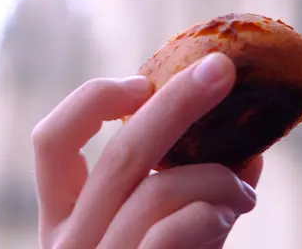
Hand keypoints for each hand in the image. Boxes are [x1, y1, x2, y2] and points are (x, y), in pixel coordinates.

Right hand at [33, 53, 262, 247]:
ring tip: (246, 190)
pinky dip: (211, 209)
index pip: (52, 143)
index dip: (92, 100)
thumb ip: (192, 194)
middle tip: (223, 69)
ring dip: (216, 175)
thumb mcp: (169, 240)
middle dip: (178, 101)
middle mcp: (71, 245)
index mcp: (66, 223)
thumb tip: (249, 143)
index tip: (140, 82)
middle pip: (119, 153)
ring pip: (156, 191)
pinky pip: (172, 232)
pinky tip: (233, 212)